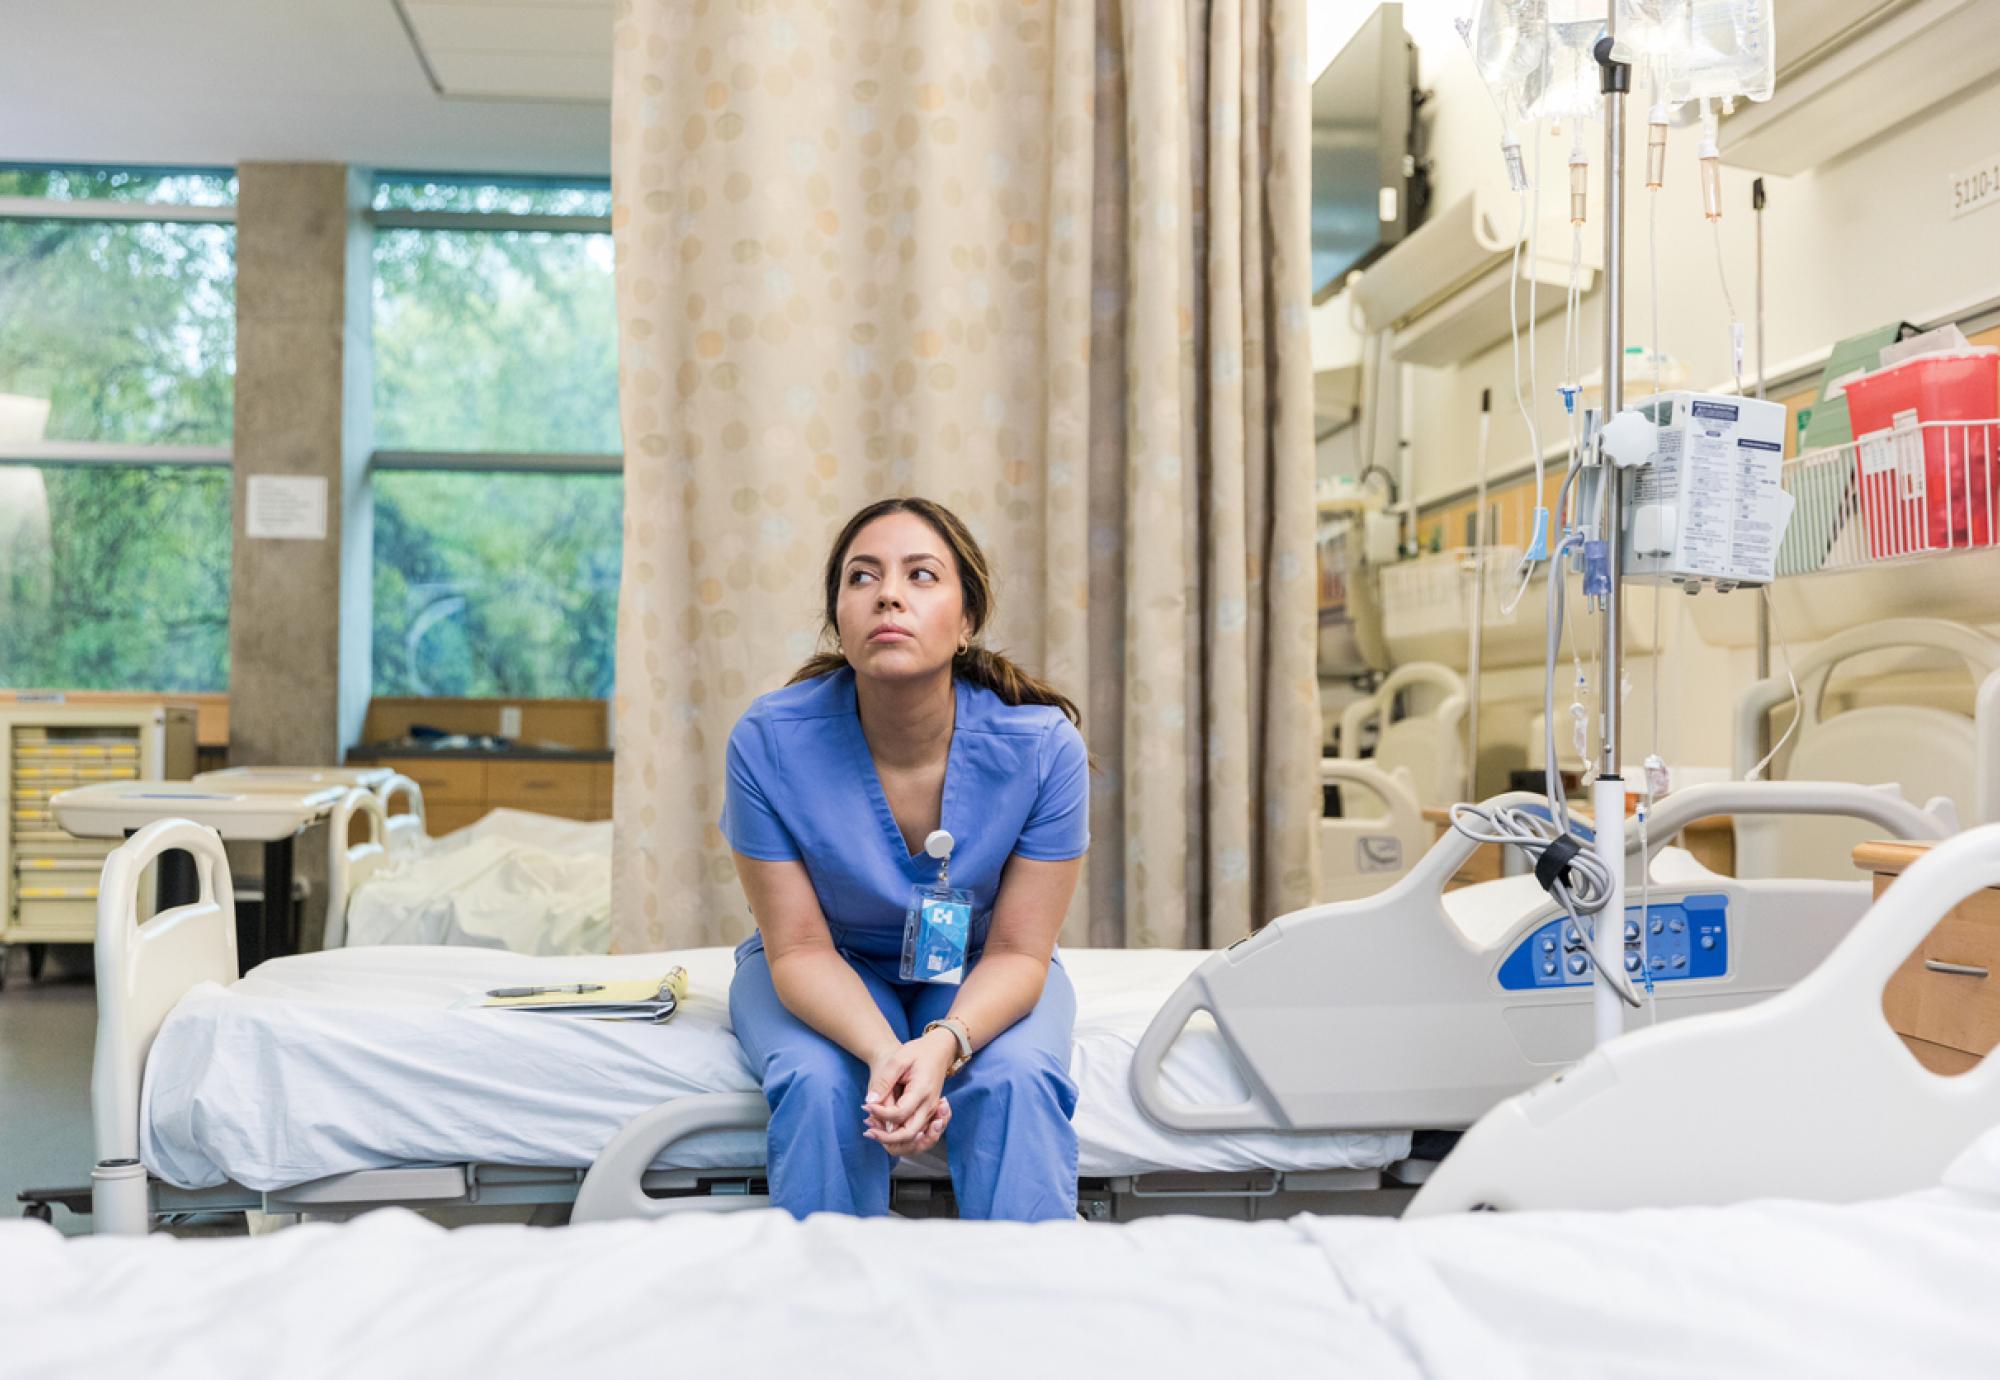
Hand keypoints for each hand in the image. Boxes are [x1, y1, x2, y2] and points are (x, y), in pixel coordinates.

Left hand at [862, 1033, 956, 1156]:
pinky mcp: (928, 1114)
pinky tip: (883, 1127)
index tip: (865, 1106)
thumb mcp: (898, 1059)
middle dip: (886, 1137)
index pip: (899, 1114)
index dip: (880, 1113)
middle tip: (868, 1131)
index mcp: (922, 1091)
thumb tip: (870, 1102)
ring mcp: (930, 1111)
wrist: (938, 1051)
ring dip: (892, 1139)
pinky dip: (899, 1136)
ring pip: (912, 1137)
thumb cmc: (918, 1052)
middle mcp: (929, 1106)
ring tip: (872, 1131)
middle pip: (908, 1134)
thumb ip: (884, 1081)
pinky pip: (915, 1132)